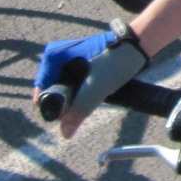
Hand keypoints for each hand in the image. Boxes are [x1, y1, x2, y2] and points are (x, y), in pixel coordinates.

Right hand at [32, 25, 147, 138]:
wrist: (138, 46)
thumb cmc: (117, 61)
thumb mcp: (97, 87)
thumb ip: (79, 109)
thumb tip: (64, 134)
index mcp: (53, 57)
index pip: (42, 90)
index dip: (52, 107)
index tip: (67, 116)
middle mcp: (56, 56)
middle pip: (52, 91)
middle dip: (64, 104)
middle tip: (81, 108)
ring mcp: (67, 60)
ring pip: (63, 89)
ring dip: (73, 99)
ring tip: (90, 99)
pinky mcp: (78, 65)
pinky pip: (72, 85)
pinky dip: (79, 93)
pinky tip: (92, 95)